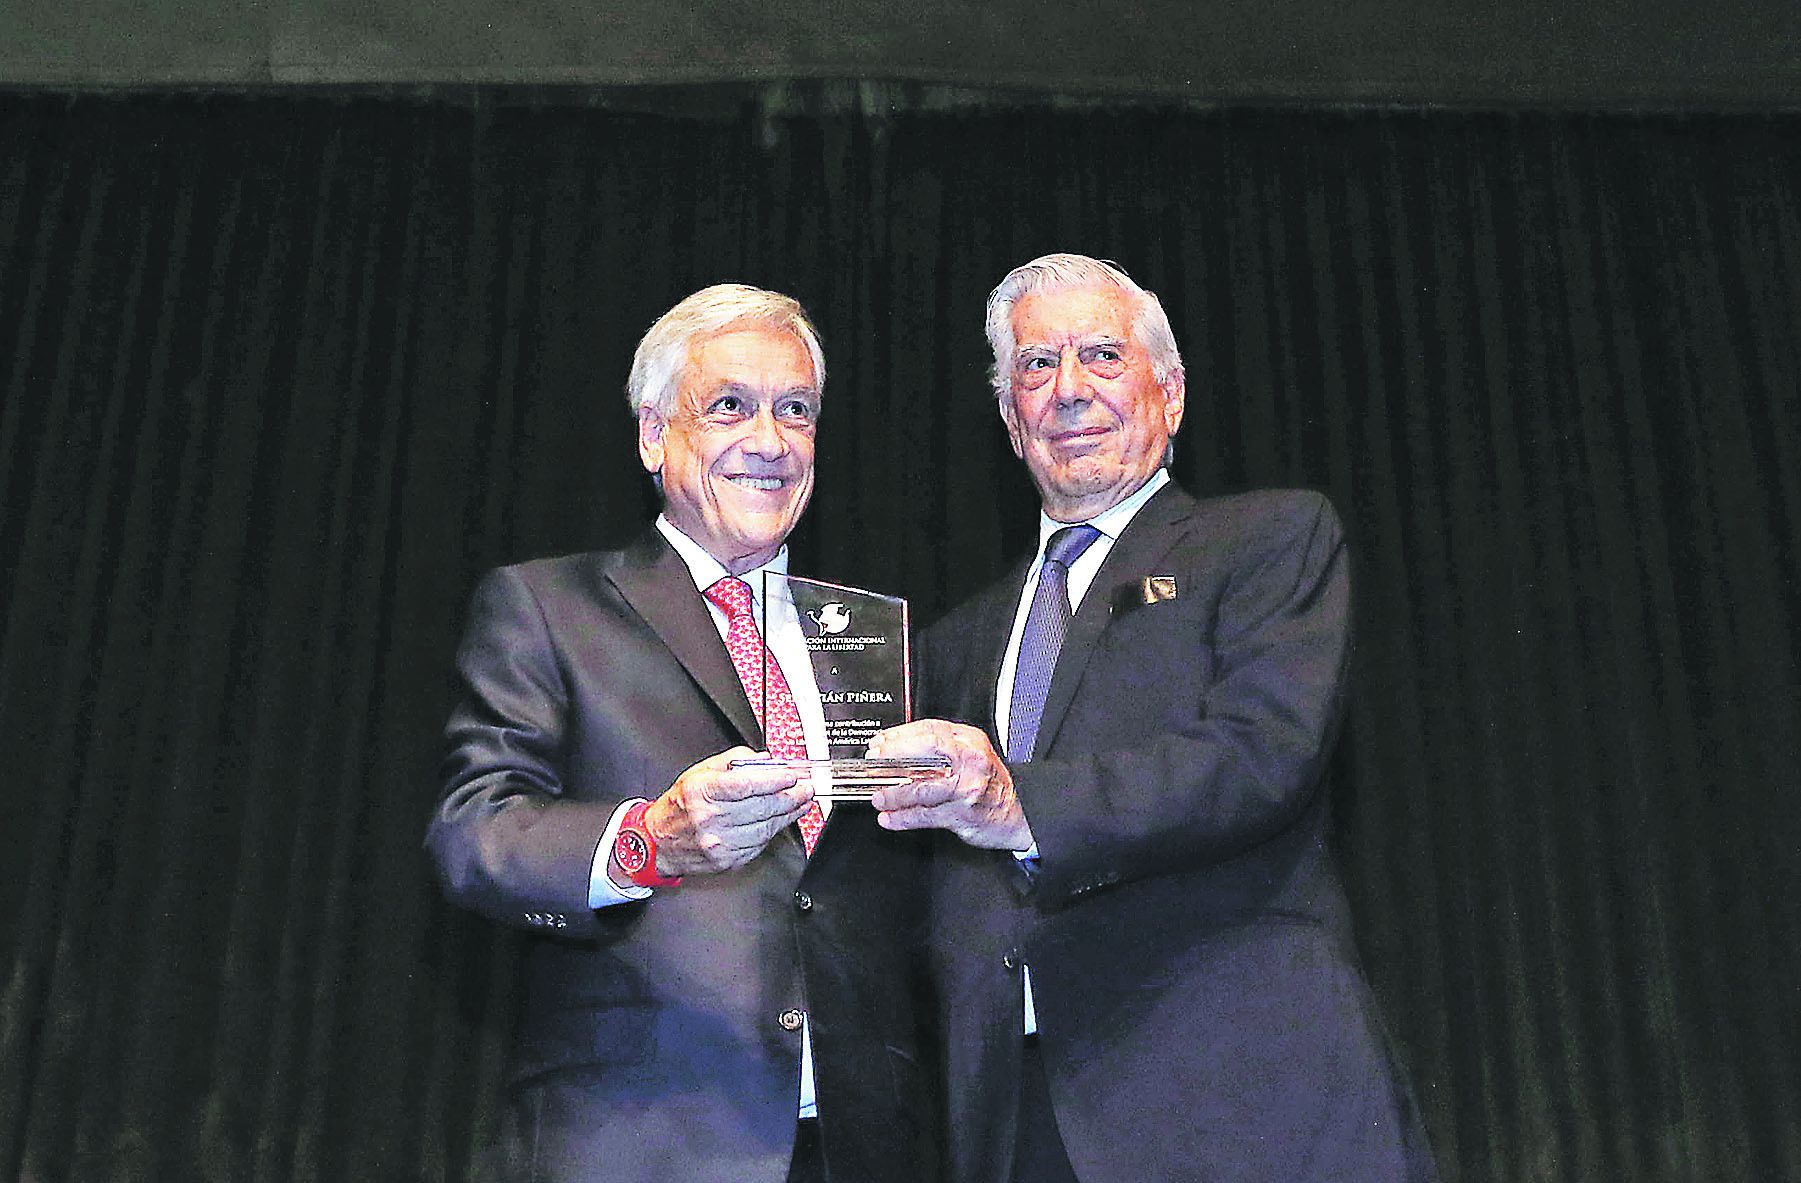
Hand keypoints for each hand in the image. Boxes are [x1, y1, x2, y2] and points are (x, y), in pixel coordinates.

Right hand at [638, 748, 814, 876]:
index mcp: (702, 792)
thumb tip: (766, 760)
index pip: (746, 784)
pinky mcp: (727, 859)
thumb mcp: (699, 773)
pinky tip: (782, 820)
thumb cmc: (680, 805)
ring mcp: (719, 842)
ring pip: (765, 827)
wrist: (657, 842)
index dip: (774, 780)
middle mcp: (709, 818)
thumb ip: (734, 761)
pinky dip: (774, 830)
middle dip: (790, 796)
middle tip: (805, 788)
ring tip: (801, 802)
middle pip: (761, 806)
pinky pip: (759, 843)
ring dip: (788, 814)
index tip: (792, 775)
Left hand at [867, 720, 1032, 850]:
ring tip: (878, 797)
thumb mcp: (972, 755)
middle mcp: (969, 760)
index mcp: (969, 740)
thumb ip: (942, 749)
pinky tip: (890, 818)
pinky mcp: (962, 814)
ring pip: (921, 787)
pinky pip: (925, 815)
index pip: (929, 729)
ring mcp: (966, 788)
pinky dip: (903, 818)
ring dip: (894, 793)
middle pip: (925, 750)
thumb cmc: (992, 785)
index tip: (880, 742)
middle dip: (894, 755)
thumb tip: (897, 750)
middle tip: (874, 762)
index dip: (900, 735)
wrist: (1019, 814)